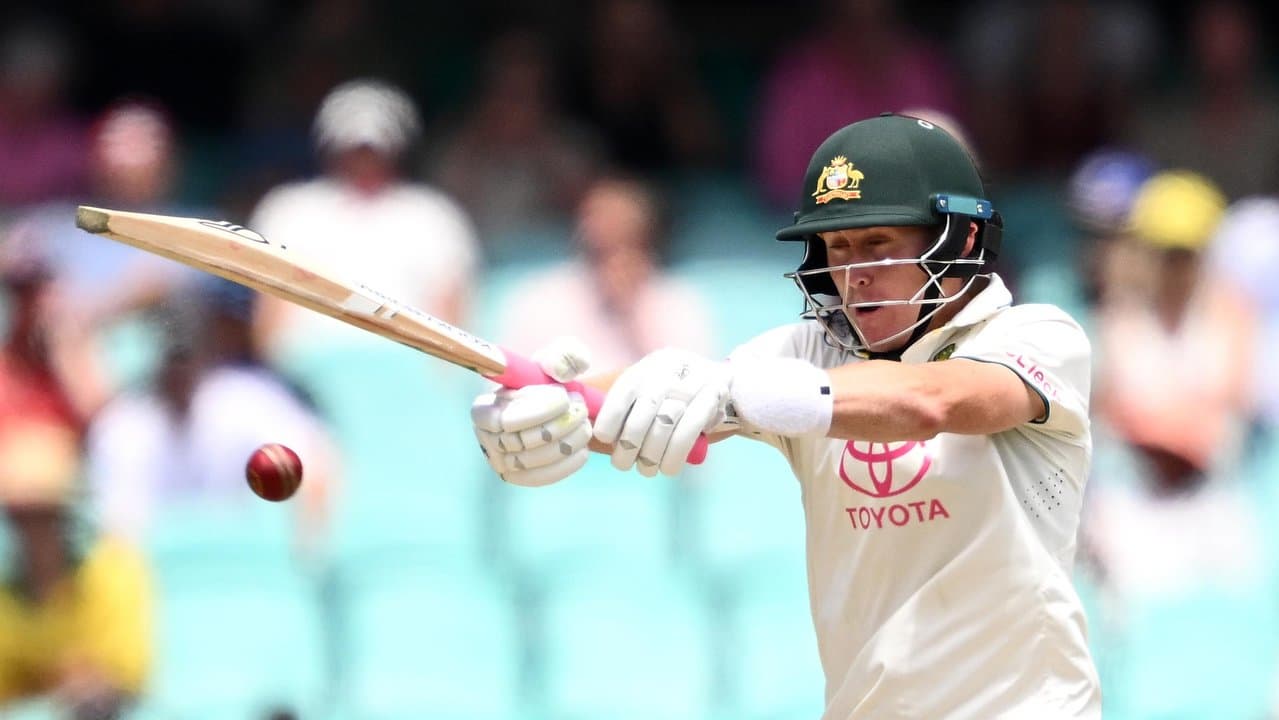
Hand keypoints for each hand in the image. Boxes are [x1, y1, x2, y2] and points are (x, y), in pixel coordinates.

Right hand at [472, 339, 593, 485]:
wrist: (557, 406)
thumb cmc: (551, 378)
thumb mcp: (556, 358)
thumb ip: (562, 356)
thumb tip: (560, 372)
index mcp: (483, 408)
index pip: (504, 419)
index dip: (538, 410)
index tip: (565, 396)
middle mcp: (486, 438)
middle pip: (522, 440)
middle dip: (559, 424)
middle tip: (581, 408)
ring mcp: (500, 461)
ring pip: (535, 459)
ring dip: (567, 441)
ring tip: (585, 424)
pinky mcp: (519, 477)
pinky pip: (542, 477)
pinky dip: (567, 464)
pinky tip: (582, 448)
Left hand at [594, 348, 729, 476]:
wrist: (721, 379)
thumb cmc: (675, 394)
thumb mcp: (652, 388)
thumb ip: (629, 406)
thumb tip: (597, 436)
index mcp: (650, 365)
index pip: (625, 389)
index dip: (610, 416)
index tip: (603, 438)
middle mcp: (671, 368)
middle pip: (646, 408)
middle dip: (630, 442)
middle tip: (622, 463)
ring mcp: (696, 380)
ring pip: (667, 422)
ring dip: (652, 453)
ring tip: (645, 469)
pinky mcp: (715, 394)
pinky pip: (691, 429)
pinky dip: (676, 454)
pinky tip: (668, 468)